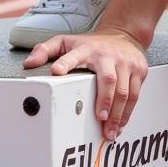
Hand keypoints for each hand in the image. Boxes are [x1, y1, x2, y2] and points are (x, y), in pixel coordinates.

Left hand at [23, 27, 147, 139]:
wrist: (125, 34)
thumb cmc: (91, 44)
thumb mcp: (66, 42)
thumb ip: (46, 50)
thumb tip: (28, 64)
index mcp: (85, 49)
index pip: (73, 56)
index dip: (64, 63)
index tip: (56, 72)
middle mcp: (107, 56)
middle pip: (107, 79)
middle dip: (104, 100)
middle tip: (100, 118)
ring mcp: (125, 63)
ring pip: (124, 91)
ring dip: (117, 114)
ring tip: (109, 132)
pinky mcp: (139, 71)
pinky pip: (135, 95)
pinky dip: (127, 113)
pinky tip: (119, 125)